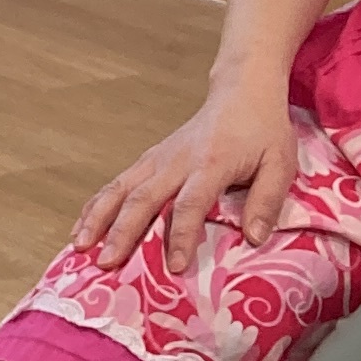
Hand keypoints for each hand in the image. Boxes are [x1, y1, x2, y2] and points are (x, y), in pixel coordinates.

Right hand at [72, 70, 301, 272]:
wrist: (241, 93)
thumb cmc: (263, 132)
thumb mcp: (280, 164)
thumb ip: (267, 201)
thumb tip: (254, 239)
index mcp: (212, 163)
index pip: (191, 203)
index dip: (182, 235)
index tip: (175, 266)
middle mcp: (176, 161)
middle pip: (143, 198)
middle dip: (122, 231)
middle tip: (106, 262)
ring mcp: (157, 159)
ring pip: (119, 189)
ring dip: (98, 218)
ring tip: (80, 247)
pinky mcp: (147, 160)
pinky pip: (115, 184)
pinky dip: (94, 207)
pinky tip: (81, 229)